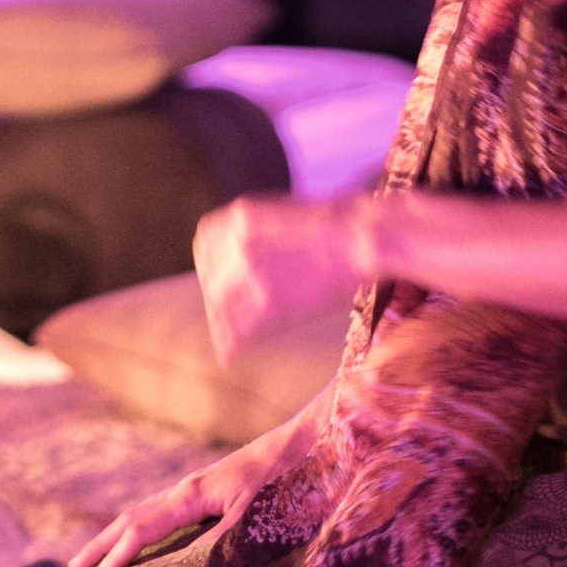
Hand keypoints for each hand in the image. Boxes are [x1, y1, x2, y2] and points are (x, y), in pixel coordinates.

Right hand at [67, 388, 329, 566]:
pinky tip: (148, 542)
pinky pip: (164, 513)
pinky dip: (144, 529)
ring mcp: (197, 488)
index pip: (141, 528)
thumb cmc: (284, 477)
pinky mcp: (210, 491)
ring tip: (99, 558)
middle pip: (132, 516)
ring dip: (119, 535)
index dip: (117, 557)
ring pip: (146, 512)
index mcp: (191, 495)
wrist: (306, 440)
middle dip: (103, 544)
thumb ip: (220, 542)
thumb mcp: (254, 514)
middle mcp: (187, 489)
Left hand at [192, 194, 372, 363]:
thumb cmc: (335, 225)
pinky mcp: (269, 302)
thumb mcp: (282, 212)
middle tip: (224, 314)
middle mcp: (237, 243)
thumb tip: (240, 257)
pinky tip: (232, 353)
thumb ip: (255, 233)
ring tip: (227, 340)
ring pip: (219, 308)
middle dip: (217, 298)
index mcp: (239, 216)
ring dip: (222, 324)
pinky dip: (232, 345)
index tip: (217, 280)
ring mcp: (251, 272)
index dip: (211, 267)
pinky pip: (237, 332)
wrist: (362, 236)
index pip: (204, 247)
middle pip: (210, 281)